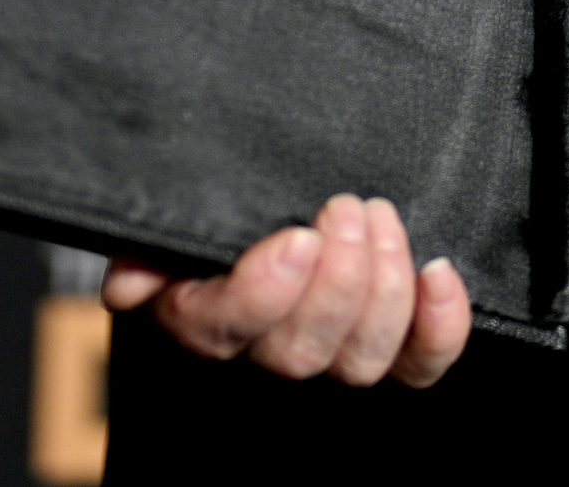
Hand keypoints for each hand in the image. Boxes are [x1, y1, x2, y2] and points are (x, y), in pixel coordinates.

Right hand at [99, 193, 469, 387]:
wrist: (279, 202)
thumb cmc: (215, 206)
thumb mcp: (171, 216)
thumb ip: (147, 240)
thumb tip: (128, 280)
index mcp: (200, 315)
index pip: (223, 329)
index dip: (264, 293)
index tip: (297, 237)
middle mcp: (263, 349)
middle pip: (300, 354)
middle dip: (336, 280)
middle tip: (348, 208)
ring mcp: (330, 353)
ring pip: (359, 362)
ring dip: (383, 289)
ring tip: (382, 219)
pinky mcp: (386, 349)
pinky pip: (416, 365)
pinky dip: (439, 328)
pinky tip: (439, 274)